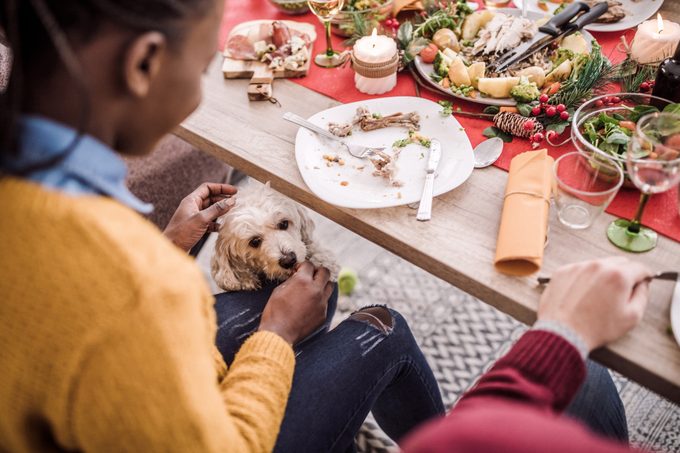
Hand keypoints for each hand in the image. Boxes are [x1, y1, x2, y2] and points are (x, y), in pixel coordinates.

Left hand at [163, 183, 236, 251]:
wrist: (171, 248)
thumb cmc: (182, 233)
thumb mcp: (201, 219)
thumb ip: (216, 209)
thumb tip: (231, 201)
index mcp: (191, 200)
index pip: (208, 188)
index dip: (221, 188)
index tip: (234, 191)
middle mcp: (193, 207)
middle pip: (211, 198)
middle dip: (223, 199)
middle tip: (236, 202)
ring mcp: (195, 217)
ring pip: (211, 210)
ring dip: (222, 211)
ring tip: (233, 212)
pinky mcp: (196, 227)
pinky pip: (210, 221)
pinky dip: (217, 223)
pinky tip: (224, 227)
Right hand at [259, 262, 333, 344]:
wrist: (279, 333)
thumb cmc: (275, 311)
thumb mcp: (279, 290)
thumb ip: (291, 281)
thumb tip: (297, 276)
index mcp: (303, 281)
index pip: (309, 265)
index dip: (302, 266)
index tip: (298, 270)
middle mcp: (316, 290)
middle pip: (325, 272)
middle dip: (317, 271)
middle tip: (310, 275)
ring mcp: (321, 303)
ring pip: (329, 287)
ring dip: (322, 284)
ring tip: (314, 288)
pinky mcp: (323, 314)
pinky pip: (325, 302)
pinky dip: (319, 300)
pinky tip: (310, 304)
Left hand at [537, 257, 651, 351]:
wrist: (563, 332)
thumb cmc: (596, 328)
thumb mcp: (632, 317)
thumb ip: (642, 295)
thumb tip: (642, 284)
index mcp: (618, 275)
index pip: (639, 267)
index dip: (644, 276)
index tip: (642, 281)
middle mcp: (597, 266)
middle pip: (619, 263)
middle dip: (624, 274)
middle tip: (620, 292)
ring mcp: (578, 267)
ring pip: (599, 265)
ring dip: (603, 275)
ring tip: (598, 296)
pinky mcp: (563, 271)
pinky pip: (580, 270)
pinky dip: (584, 278)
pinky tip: (583, 295)